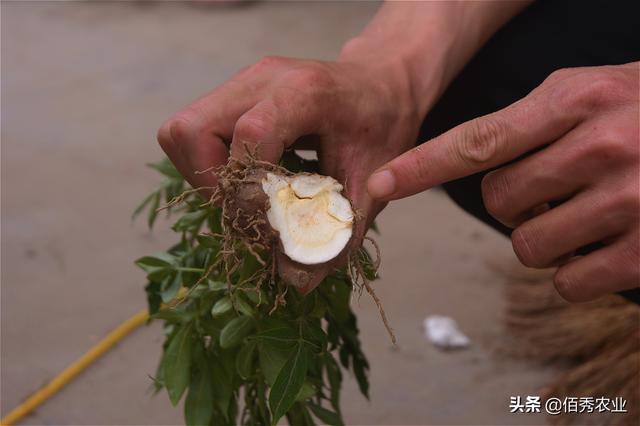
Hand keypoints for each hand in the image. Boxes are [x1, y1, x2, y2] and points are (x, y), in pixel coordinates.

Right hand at [157, 55, 424, 271]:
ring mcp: (243, 81)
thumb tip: (298, 282)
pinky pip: (193, 130)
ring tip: (243, 198)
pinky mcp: (233, 91)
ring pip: (182, 130)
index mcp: (306, 93)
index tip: (267, 224)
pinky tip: (245, 180)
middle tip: (243, 211)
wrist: (380, 84)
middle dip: (208, 184)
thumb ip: (340, 229)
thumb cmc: (383, 128)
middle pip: (191, 130)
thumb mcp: (372, 180)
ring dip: (203, 176)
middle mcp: (264, 79)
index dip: (247, 189)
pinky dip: (208, 165)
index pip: (250, 135)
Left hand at [368, 62, 639, 301]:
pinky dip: (575, 271)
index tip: (379, 184)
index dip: (421, 166)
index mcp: (576, 100)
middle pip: (498, 200)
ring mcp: (627, 201)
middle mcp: (599, 147)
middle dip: (513, 202)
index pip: (477, 139)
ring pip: (529, 245)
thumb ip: (536, 123)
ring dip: (543, 238)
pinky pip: (571, 281)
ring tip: (581, 215)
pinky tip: (603, 245)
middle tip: (550, 188)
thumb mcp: (596, 91)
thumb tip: (476, 167)